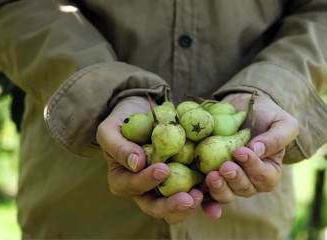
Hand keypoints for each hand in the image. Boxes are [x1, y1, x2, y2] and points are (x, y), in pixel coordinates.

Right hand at [96, 96, 202, 223]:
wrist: (143, 111)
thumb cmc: (123, 120)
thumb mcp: (111, 129)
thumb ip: (118, 146)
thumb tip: (136, 164)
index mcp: (124, 181)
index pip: (134, 186)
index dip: (147, 181)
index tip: (163, 169)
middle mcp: (145, 190)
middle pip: (157, 207)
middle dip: (173, 205)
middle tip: (188, 198)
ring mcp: (166, 187)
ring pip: (177, 206)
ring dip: (190, 205)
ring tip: (202, 195)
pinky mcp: (184, 179)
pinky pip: (195, 191)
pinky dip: (206, 197)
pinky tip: (215, 199)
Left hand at [203, 92, 298, 209]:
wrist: (240, 109)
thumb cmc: (266, 115)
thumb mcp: (281, 122)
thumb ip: (276, 138)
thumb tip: (257, 150)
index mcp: (269, 171)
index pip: (265, 177)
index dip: (253, 167)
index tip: (240, 152)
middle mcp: (250, 182)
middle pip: (244, 189)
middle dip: (234, 178)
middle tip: (225, 166)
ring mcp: (229, 183)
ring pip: (226, 195)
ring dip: (219, 189)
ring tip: (212, 176)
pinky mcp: (212, 179)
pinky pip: (208, 196)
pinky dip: (204, 200)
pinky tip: (196, 197)